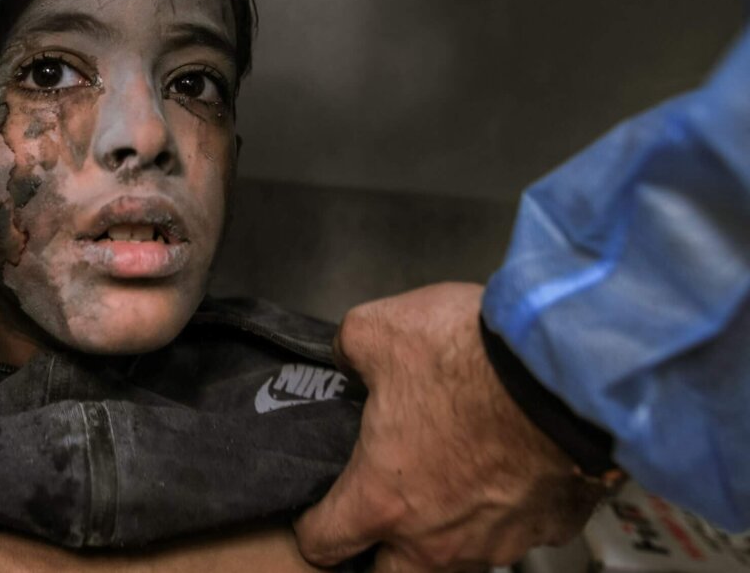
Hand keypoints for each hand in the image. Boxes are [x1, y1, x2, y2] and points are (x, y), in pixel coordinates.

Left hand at [293, 283, 599, 571]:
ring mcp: (499, 540)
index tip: (315, 514)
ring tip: (451, 487)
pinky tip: (509, 475)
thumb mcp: (377, 330)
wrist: (566, 370)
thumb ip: (348, 350)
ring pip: (459, 559)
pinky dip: (510, 512)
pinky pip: (520, 532)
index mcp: (382, 500)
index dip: (312, 527)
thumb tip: (347, 355)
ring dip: (448, 532)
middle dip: (382, 550)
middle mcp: (436, 538)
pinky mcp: (552, 528)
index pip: (324, 544)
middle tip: (382, 516)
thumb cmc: (470, 358)